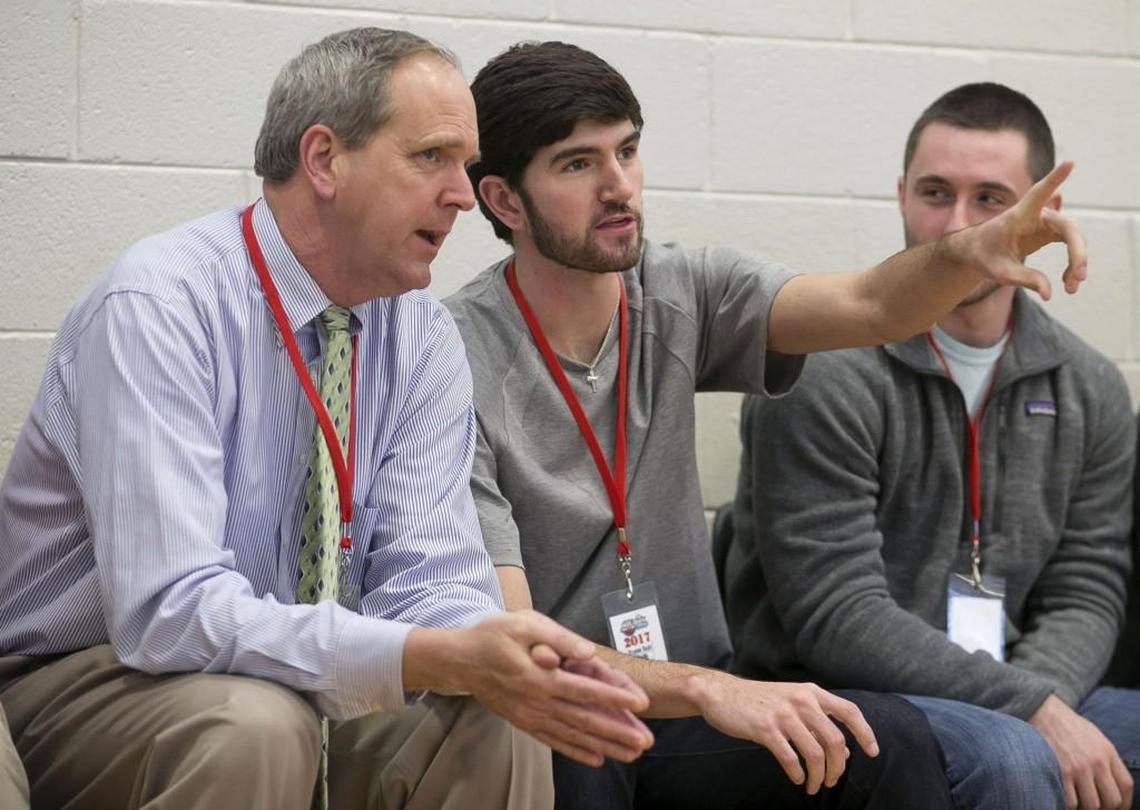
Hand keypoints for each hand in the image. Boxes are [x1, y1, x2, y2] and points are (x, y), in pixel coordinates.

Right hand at [410, 610, 653, 766]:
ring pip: (574, 734)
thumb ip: (558, 637)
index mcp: (541, 677)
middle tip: (645, 740)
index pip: (586, 689)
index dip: (615, 697)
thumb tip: (587, 650)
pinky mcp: (524, 722)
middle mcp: (538, 701)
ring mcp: (531, 716)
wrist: (459, 660)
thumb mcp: (524, 623)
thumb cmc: (492, 635)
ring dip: (604, 745)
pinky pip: (554, 741)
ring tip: (631, 754)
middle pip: (585, 719)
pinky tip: (596, 758)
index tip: (641, 703)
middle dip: (618, 730)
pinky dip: (576, 751)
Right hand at [688, 672, 877, 794]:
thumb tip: (845, 750)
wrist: (721, 693)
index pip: (849, 711)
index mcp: (811, 692)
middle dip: (838, 767)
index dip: (865, 733)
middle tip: (832, 781)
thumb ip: (818, 722)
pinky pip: (790, 758)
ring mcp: (783, 714)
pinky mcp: (765, 728)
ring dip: (818, 776)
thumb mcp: (792, 703)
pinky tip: (796, 778)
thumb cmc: (760, 701)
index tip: (873, 752)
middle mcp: (801, 700)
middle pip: (835, 740)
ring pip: (815, 753)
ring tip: (813, 786)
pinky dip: (797, 774)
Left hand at [948, 160, 1086, 300]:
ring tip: (1072, 288)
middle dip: (1077, 252)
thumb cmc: (984, 256)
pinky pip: (1070, 244)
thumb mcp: (1000, 272)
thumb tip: (1049, 293)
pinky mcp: (1050, 231)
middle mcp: (1036, 215)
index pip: (1039, 194)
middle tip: (1079, 277)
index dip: (1054, 179)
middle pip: (1068, 227)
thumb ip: (1024, 279)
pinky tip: (1067, 281)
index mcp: (1019, 216)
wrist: (977, 251)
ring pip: (1074, 237)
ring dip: (1077, 262)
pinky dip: (1072, 263)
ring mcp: (1046, 222)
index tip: (1070, 163)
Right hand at [1029, 694, 1132, 809]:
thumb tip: (1111, 786)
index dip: (1123, 803)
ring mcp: (1078, 768)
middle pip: (1112, 800)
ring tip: (1077, 802)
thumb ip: (1106, 760)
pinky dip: (1068, 804)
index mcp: (1107, 752)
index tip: (1115, 807)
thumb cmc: (1067, 726)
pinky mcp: (1060, 772)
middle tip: (1093, 805)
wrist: (1042, 712)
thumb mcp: (1095, 737)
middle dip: (1104, 808)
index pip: (1126, 786)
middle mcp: (1096, 761)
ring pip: (1091, 805)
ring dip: (1084, 807)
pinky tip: (1063, 797)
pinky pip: (1070, 802)